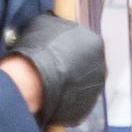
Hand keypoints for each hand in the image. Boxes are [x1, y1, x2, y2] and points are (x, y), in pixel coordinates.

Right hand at [3, 12, 107, 131]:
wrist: (31, 79)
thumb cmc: (38, 48)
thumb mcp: (45, 22)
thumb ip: (58, 24)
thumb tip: (56, 22)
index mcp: (95, 44)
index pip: (84, 44)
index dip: (66, 48)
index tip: (54, 52)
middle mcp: (100, 67)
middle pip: (85, 66)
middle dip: (70, 66)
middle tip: (51, 67)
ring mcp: (93, 90)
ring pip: (80, 85)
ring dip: (67, 84)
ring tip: (47, 83)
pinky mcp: (83, 109)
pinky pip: (73, 102)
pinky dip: (63, 100)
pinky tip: (48, 95)